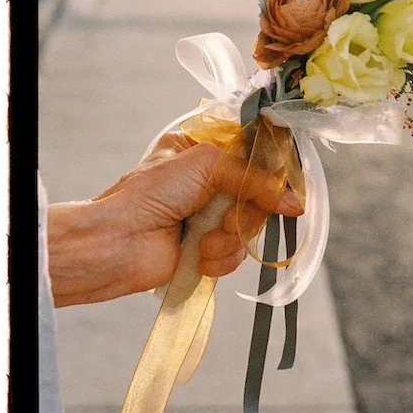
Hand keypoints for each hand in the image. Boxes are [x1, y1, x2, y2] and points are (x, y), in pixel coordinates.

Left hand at [46, 133, 303, 306]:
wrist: (118, 242)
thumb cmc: (151, 193)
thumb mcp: (206, 165)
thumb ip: (252, 178)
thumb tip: (294, 202)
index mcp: (202, 153)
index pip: (251, 157)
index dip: (269, 172)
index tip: (284, 186)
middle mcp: (207, 184)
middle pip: (258, 197)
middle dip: (245, 213)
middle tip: (227, 219)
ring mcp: (207, 218)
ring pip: (249, 228)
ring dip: (229, 239)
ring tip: (203, 242)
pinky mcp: (206, 250)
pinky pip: (236, 256)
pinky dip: (221, 259)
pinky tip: (200, 258)